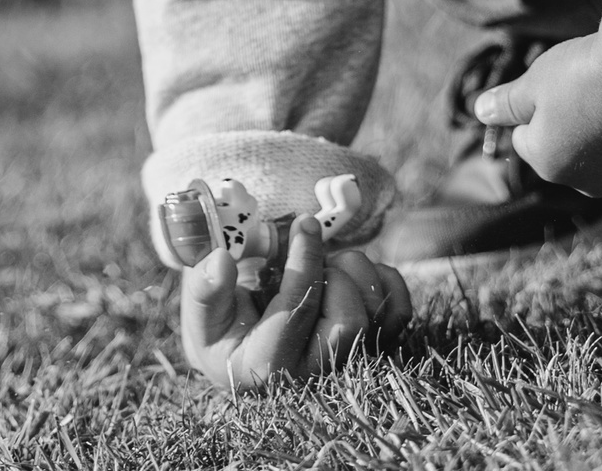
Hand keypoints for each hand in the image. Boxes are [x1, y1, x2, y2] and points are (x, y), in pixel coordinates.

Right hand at [179, 216, 410, 390]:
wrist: (249, 347)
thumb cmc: (224, 326)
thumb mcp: (203, 312)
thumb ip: (206, 289)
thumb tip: (220, 261)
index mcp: (267, 368)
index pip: (298, 311)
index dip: (304, 260)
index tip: (304, 223)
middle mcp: (313, 377)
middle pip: (351, 324)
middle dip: (334, 275)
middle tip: (313, 257)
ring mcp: (349, 366)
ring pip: (377, 314)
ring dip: (355, 272)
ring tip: (324, 267)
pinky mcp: (377, 350)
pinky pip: (399, 310)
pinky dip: (381, 279)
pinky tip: (349, 274)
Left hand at [470, 31, 601, 195]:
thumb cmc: (584, 72)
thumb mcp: (534, 81)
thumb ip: (505, 103)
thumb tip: (480, 111)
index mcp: (547, 163)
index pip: (527, 139)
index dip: (536, 107)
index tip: (553, 84)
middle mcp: (586, 182)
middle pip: (567, 150)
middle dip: (570, 125)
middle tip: (585, 86)